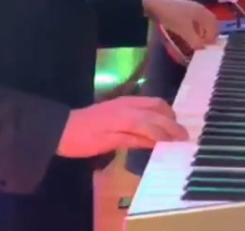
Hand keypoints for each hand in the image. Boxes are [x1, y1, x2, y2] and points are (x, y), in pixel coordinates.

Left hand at [56, 97, 187, 157]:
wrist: (59, 128)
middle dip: (173, 123)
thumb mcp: (107, 144)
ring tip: (175, 128)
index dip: (169, 134)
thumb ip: (133, 140)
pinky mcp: (123, 101)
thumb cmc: (81, 141)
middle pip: (159, 110)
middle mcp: (129, 104)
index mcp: (126, 117)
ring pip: (156, 102)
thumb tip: (157, 142)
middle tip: (185, 136)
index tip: (182, 143)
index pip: (154, 124)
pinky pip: (148, 102)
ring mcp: (126, 101)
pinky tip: (161, 120)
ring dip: (169, 114)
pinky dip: (160, 110)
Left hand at [143, 0, 217, 51]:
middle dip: (208, 35)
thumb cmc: (172, 17)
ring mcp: (189, 8)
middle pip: (208, 23)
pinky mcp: (180, 10)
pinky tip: (187, 35)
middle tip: (204, 46)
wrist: (152, 4)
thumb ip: (196, 41)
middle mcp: (199, 9)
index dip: (213, 38)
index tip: (209, 48)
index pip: (214, 26)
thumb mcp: (185, 31)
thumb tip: (203, 50)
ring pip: (200, 22)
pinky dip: (192, 29)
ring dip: (200, 32)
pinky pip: (192, 21)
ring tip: (196, 42)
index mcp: (202, 12)